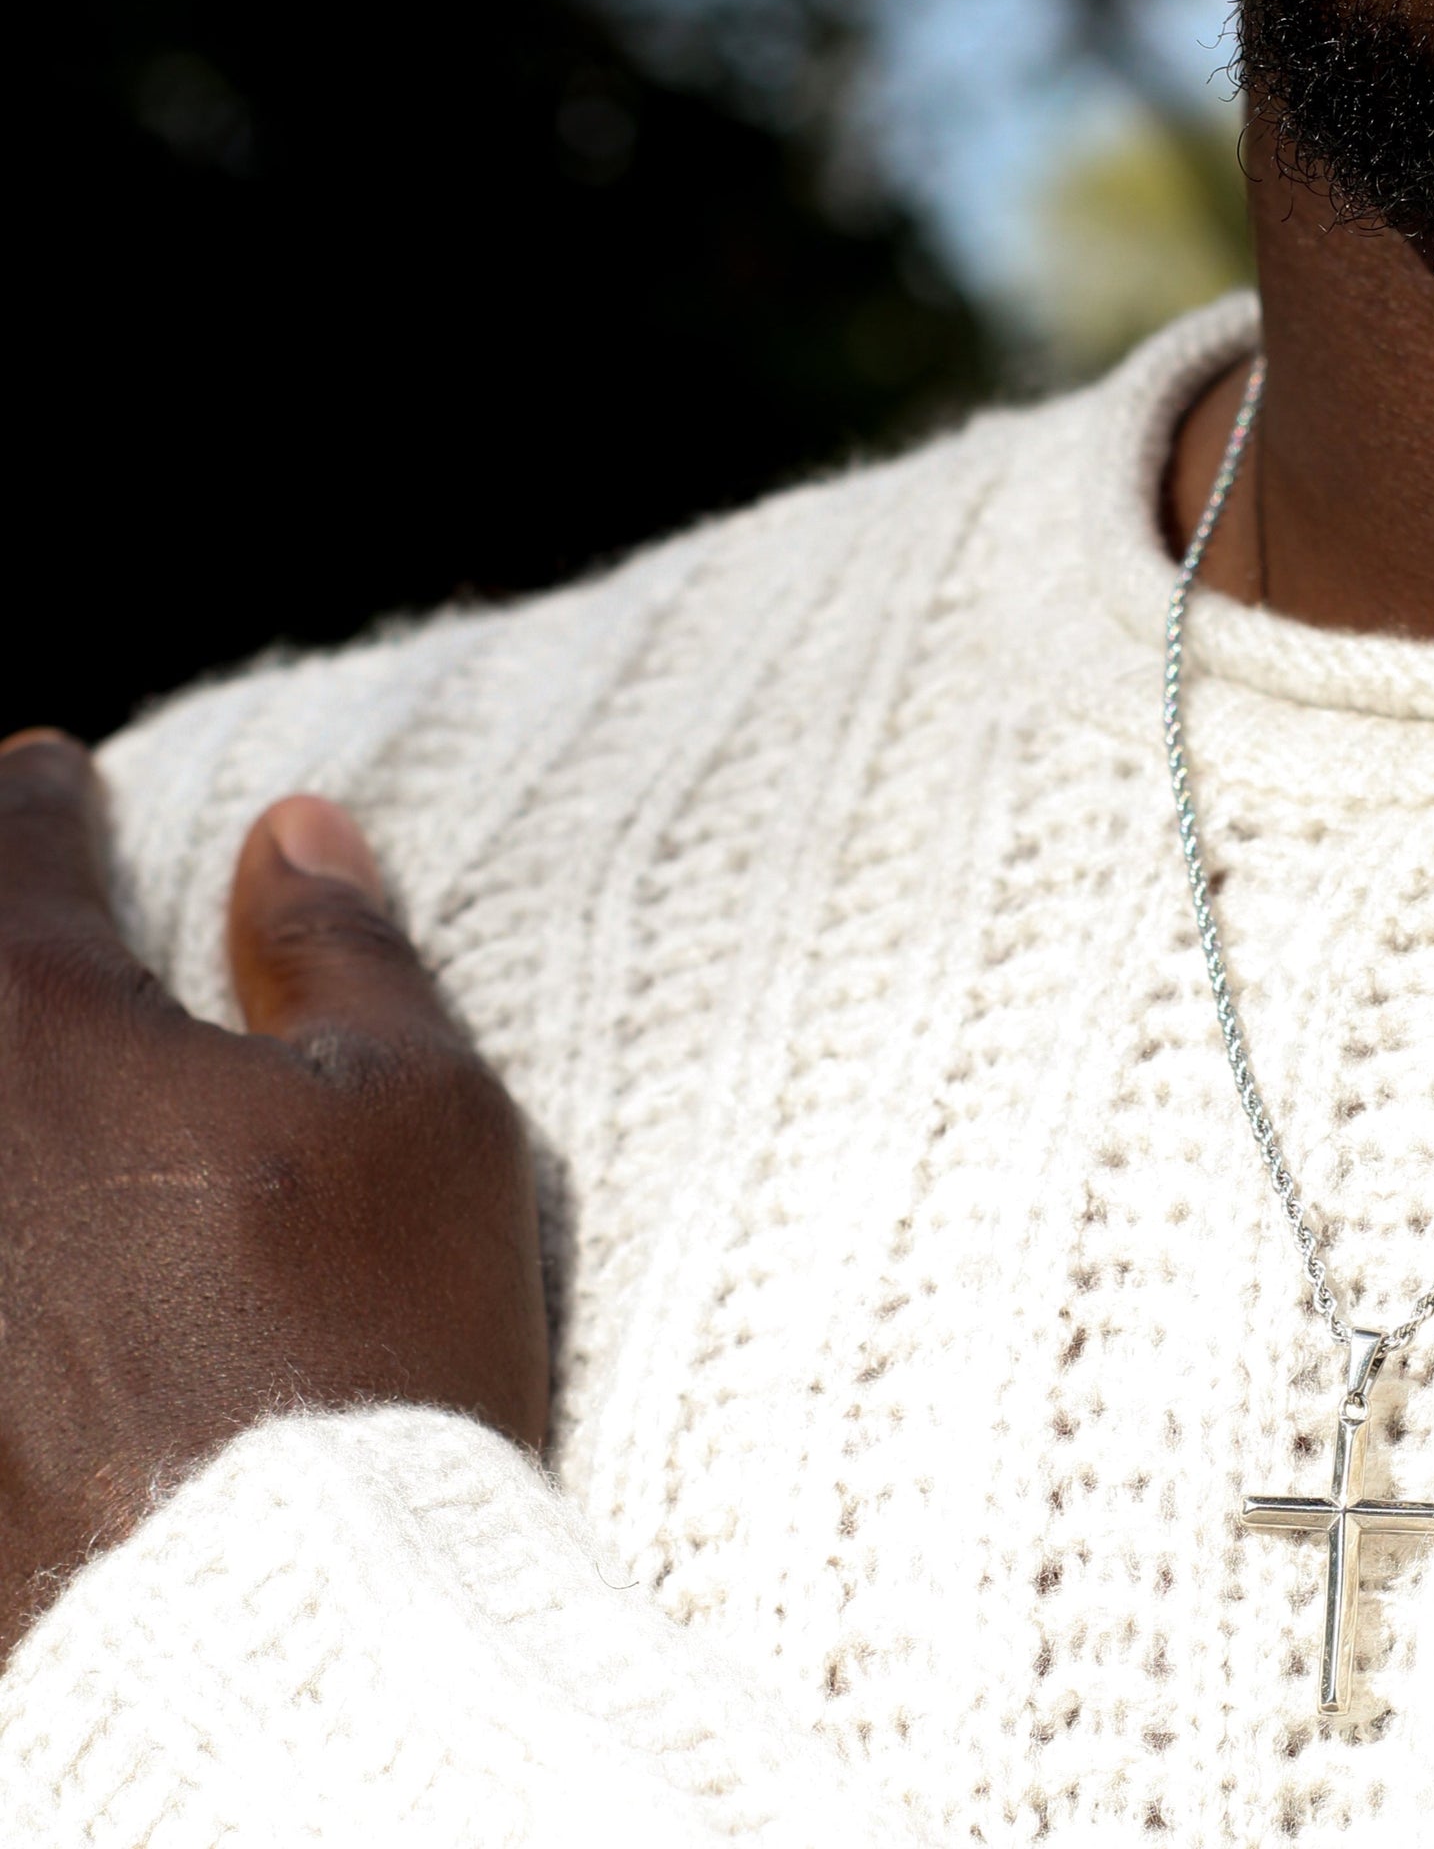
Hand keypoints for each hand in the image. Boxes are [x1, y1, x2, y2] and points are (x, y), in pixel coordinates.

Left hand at [0, 733, 546, 1659]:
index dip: (33, 796)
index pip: (10, 852)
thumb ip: (349, 953)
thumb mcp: (421, 1113)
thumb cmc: (371, 1343)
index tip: (49, 770)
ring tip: (2, 1046)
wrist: (264, 1634)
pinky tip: (11, 1199)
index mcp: (49, 1032)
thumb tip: (295, 824)